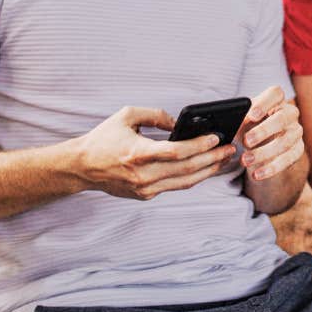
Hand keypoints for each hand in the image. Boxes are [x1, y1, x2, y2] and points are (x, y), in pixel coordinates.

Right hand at [71, 106, 236, 199]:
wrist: (81, 168)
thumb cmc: (103, 139)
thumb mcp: (126, 116)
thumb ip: (155, 115)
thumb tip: (179, 122)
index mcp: (137, 153)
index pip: (176, 152)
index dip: (199, 146)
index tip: (216, 138)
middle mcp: (142, 175)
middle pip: (186, 169)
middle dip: (212, 159)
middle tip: (230, 149)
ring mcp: (144, 189)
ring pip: (185, 182)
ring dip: (208, 171)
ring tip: (225, 159)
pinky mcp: (145, 195)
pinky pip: (175, 186)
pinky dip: (193, 177)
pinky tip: (206, 168)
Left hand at [237, 86, 304, 181]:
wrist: (266, 143)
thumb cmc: (252, 125)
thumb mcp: (244, 120)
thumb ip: (238, 119)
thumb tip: (227, 125)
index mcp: (276, 100)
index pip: (275, 94)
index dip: (264, 103)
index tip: (251, 115)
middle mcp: (290, 113)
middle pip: (282, 118)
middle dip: (264, 131)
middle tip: (246, 141)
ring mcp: (296, 131)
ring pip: (285, 141)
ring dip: (264, 153)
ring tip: (245, 160)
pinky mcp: (298, 149)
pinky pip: (289, 159)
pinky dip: (272, 168)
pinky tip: (257, 174)